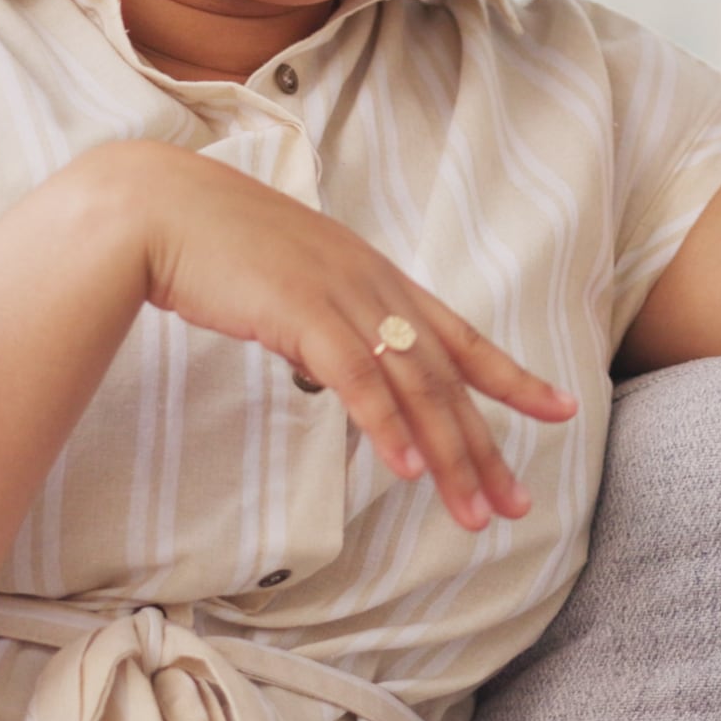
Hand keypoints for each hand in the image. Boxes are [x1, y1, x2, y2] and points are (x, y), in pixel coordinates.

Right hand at [66, 142, 576, 530]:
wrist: (158, 207)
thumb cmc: (212, 244)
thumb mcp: (289, 278)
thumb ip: (323, 315)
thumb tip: (332, 362)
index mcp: (374, 274)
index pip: (460, 334)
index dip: (513, 376)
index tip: (562, 409)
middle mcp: (372, 284)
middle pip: (447, 376)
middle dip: (487, 445)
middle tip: (517, 503)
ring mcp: (340, 296)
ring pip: (415, 386)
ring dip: (449, 455)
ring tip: (474, 512)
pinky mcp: (302, 313)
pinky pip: (358, 378)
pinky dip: (387, 426)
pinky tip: (409, 469)